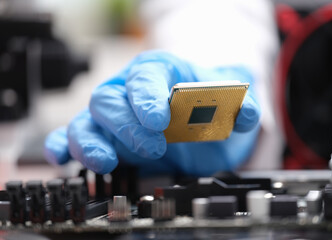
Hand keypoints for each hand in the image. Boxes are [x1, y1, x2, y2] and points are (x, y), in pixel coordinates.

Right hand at [44, 50, 260, 176]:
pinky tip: (63, 158)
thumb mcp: (229, 101)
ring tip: (107, 161)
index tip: (159, 119)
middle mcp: (128, 91)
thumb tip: (247, 113)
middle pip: (109, 100)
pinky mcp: (105, 139)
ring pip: (85, 121)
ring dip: (90, 142)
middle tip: (154, 145)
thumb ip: (240, 105)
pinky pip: (72, 138)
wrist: (200, 118)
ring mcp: (114, 117)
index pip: (145, 75)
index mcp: (159, 72)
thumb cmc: (208, 102)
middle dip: (127, 125)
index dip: (147, 96)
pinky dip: (64, 148)